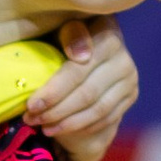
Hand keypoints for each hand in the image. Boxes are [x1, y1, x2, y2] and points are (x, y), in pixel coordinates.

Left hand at [27, 14, 137, 160]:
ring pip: (97, 109)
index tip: (31, 104)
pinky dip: (80, 126)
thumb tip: (78, 55)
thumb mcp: (56, 30)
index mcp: (105, 32)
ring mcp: (129, 78)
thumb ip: (66, 36)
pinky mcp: (130, 95)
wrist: (86, 49)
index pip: (78, 68)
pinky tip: (59, 129)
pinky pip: (106, 118)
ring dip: (66, 122)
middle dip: (55, 110)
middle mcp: (122, 56)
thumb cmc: (61, 38)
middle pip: (87, 92)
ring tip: (41, 126)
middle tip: (30, 118)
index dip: (54, 89)